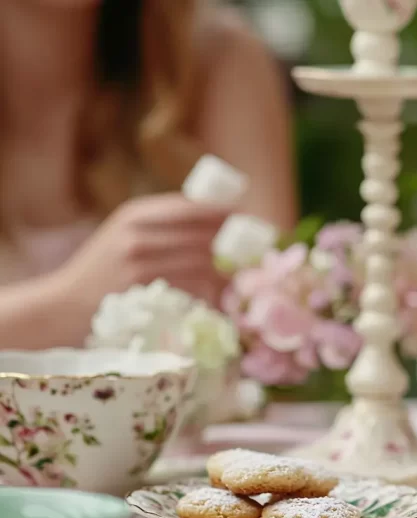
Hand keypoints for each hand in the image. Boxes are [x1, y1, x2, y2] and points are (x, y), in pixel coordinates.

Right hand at [55, 194, 231, 308]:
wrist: (64, 305)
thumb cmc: (102, 271)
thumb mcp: (124, 235)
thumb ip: (161, 226)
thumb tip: (217, 223)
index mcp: (135, 213)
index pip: (190, 205)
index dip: (222, 211)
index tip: (243, 218)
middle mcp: (137, 231)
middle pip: (202, 233)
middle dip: (229, 244)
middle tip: (245, 254)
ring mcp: (139, 260)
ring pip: (201, 260)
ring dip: (223, 271)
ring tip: (233, 278)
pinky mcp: (143, 288)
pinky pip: (191, 286)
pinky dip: (207, 291)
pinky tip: (213, 296)